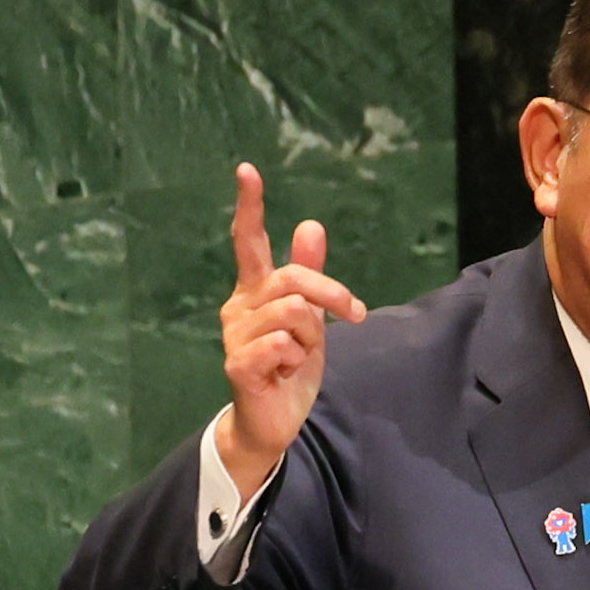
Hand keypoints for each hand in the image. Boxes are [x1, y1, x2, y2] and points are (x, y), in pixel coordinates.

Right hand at [216, 162, 366, 494]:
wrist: (274, 419)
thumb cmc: (290, 366)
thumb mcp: (310, 317)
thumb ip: (310, 274)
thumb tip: (311, 223)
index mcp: (255, 290)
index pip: (249, 241)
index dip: (250, 206)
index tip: (247, 170)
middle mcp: (239, 306)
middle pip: (293, 279)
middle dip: (332, 295)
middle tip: (353, 315)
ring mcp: (235, 334)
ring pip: (294, 314)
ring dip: (312, 337)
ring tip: (298, 357)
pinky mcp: (238, 363)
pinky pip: (282, 344)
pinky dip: (295, 359)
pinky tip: (284, 372)